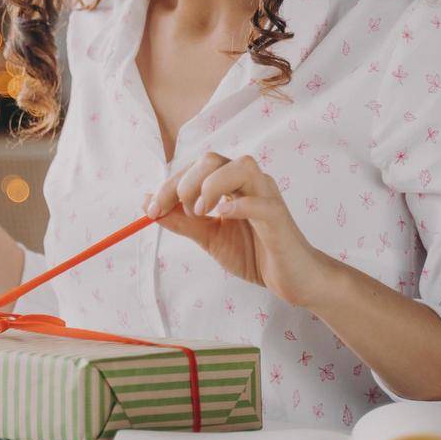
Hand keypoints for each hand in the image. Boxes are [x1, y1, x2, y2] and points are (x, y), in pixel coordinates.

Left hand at [143, 152, 336, 309]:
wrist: (292, 280)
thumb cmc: (254, 254)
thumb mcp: (209, 237)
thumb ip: (181, 221)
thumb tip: (148, 205)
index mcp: (231, 184)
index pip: (195, 168)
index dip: (168, 185)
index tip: (150, 209)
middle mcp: (250, 183)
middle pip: (213, 160)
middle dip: (186, 182)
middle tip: (178, 211)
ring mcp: (267, 196)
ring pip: (242, 166)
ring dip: (212, 185)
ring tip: (201, 212)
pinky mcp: (280, 217)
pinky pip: (261, 201)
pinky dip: (238, 205)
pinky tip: (223, 217)